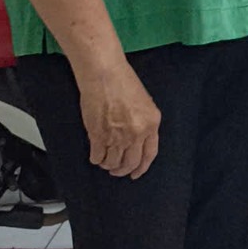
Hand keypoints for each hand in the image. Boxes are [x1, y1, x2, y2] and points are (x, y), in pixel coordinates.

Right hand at [78, 59, 160, 177]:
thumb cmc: (123, 83)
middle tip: (116, 170)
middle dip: (122, 170)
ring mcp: (118, 136)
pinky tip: (96, 154)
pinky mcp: (99, 136)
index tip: (136, 174)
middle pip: (130, 162)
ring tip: (105, 161)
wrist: (105, 74)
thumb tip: (136, 142)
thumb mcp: (144, 103)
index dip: (142, 167)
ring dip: (108, 164)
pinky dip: (96, 158)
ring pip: (113, 162)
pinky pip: (97, 157)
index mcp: (151, 124)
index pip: (149, 154)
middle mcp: (137, 133)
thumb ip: (143, 124)